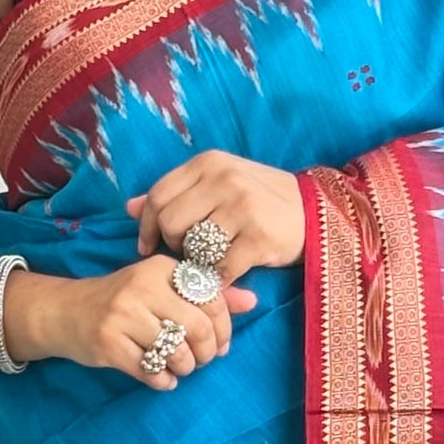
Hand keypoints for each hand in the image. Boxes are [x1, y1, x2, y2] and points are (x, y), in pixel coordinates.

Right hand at [7, 254, 255, 390]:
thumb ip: (205, 294)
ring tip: (178, 369)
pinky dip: (163, 381)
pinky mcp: (108, 344)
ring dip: (185, 369)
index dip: (223, 329)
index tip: (219, 344)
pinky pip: (152, 372)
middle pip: (198, 329)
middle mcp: (142, 287)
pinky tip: (161, 378)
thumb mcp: (161, 288)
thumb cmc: (122, 301)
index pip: (211, 299)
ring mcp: (123, 316)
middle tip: (200, 361)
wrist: (63, 311)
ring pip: (176, 353)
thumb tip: (253, 301)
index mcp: (160, 267)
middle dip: (206, 353)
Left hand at [125, 151, 305, 278]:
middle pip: (169, 222)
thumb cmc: (261, 199)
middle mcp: (224, 180)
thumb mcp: (217, 184)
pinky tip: (228, 274)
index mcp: (209, 164)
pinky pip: (221, 269)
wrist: (315, 212)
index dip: (146, 226)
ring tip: (212, 260)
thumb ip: (175, 193)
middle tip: (189, 252)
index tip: (148, 246)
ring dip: (198, 262)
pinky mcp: (259, 238)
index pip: (158, 195)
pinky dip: (220, 279)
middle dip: (174, 244)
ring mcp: (243, 208)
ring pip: (194, 247)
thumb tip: (128, 207)